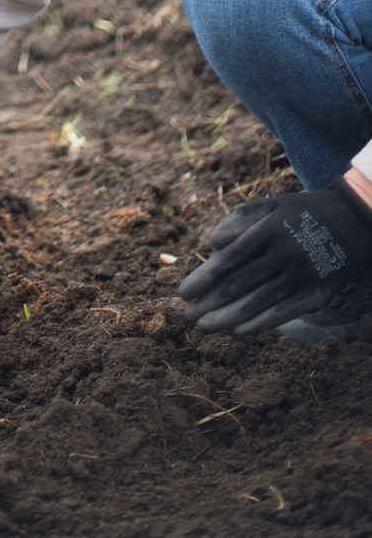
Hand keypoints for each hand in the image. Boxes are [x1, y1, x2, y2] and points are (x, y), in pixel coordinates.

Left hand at [178, 182, 371, 334]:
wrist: (354, 222)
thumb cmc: (301, 213)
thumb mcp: (272, 205)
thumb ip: (240, 219)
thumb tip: (213, 243)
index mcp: (269, 230)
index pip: (228, 260)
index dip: (204, 278)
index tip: (183, 292)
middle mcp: (284, 255)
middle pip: (239, 285)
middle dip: (210, 302)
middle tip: (187, 316)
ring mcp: (301, 277)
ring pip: (258, 303)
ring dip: (228, 318)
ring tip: (204, 327)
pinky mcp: (316, 294)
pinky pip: (283, 313)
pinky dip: (259, 324)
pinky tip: (238, 332)